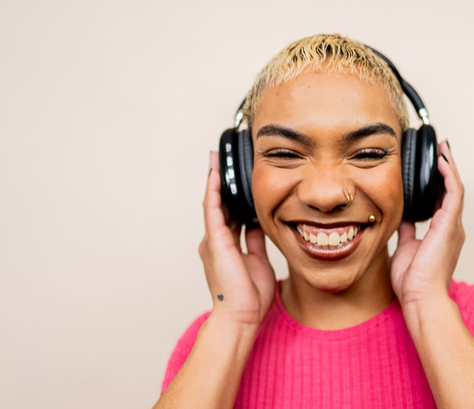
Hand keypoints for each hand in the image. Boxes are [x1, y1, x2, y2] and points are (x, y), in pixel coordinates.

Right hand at [198, 151, 275, 328]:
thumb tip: (260, 223)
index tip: (236, 175)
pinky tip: (215, 173)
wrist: (240, 316)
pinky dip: (214, 190)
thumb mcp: (257, 260)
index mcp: (227, 244)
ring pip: (213, 202)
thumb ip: (255, 241)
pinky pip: (213, 209)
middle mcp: (216, 239)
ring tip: (216, 157)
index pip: (230, 212)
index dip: (232, 193)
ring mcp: (213, 239)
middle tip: (223, 157)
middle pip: (220, 203)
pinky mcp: (215, 241)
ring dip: (215, 179)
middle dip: (221, 181)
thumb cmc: (249, 296)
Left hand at [390, 141, 464, 307]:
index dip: (437, 182)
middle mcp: (451, 227)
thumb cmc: (414, 281)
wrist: (421, 298)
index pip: (441, 200)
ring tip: (442, 149)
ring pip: (455, 188)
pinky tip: (442, 161)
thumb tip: (401, 218)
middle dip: (446, 169)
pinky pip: (453, 193)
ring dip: (449, 167)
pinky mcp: (450, 224)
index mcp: (442, 233)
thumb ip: (407, 231)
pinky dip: (448, 175)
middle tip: (439, 150)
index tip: (430, 167)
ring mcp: (453, 225)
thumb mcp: (406, 248)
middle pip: (451, 190)